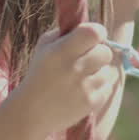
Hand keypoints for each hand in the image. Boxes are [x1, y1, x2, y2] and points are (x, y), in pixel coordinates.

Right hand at [9, 23, 120, 138]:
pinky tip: (82, 89)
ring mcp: (84, 87)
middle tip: (86, 58)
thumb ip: (66, 32)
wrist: (30, 112)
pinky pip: (107, 87)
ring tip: (81, 77)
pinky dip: (98, 87)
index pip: (94, 33)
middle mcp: (74, 68)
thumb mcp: (44, 47)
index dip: (97, 32)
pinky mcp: (92, 103)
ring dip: (98, 71)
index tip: (91, 38)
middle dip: (98, 53)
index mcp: (61, 51)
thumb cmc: (39, 73)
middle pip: (106, 52)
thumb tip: (91, 27)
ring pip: (108, 70)